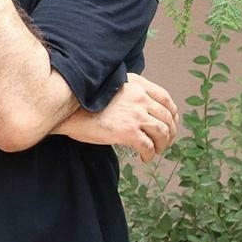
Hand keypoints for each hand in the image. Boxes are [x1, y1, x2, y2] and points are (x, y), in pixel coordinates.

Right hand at [57, 73, 178, 161]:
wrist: (69, 112)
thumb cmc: (86, 102)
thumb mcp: (111, 87)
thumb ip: (129, 91)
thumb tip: (144, 105)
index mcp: (136, 84)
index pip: (165, 98)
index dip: (172, 113)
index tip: (170, 123)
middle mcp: (139, 97)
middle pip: (167, 118)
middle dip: (170, 133)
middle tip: (164, 142)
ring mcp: (135, 114)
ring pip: (162, 133)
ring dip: (162, 145)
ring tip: (156, 150)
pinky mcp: (129, 132)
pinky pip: (148, 146)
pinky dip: (150, 154)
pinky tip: (144, 157)